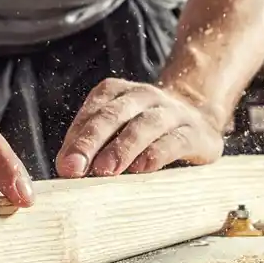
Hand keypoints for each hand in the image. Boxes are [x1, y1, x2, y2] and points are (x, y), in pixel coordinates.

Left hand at [55, 78, 223, 177]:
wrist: (198, 117)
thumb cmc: (144, 131)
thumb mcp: (117, 129)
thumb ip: (92, 145)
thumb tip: (66, 169)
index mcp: (117, 92)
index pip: (92, 111)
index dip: (76, 139)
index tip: (64, 165)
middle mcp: (143, 96)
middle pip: (113, 115)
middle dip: (90, 142)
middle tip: (74, 168)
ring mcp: (171, 112)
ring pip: (143, 126)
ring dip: (121, 148)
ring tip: (104, 170)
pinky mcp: (195, 133)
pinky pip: (174, 141)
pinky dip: (155, 154)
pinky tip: (141, 169)